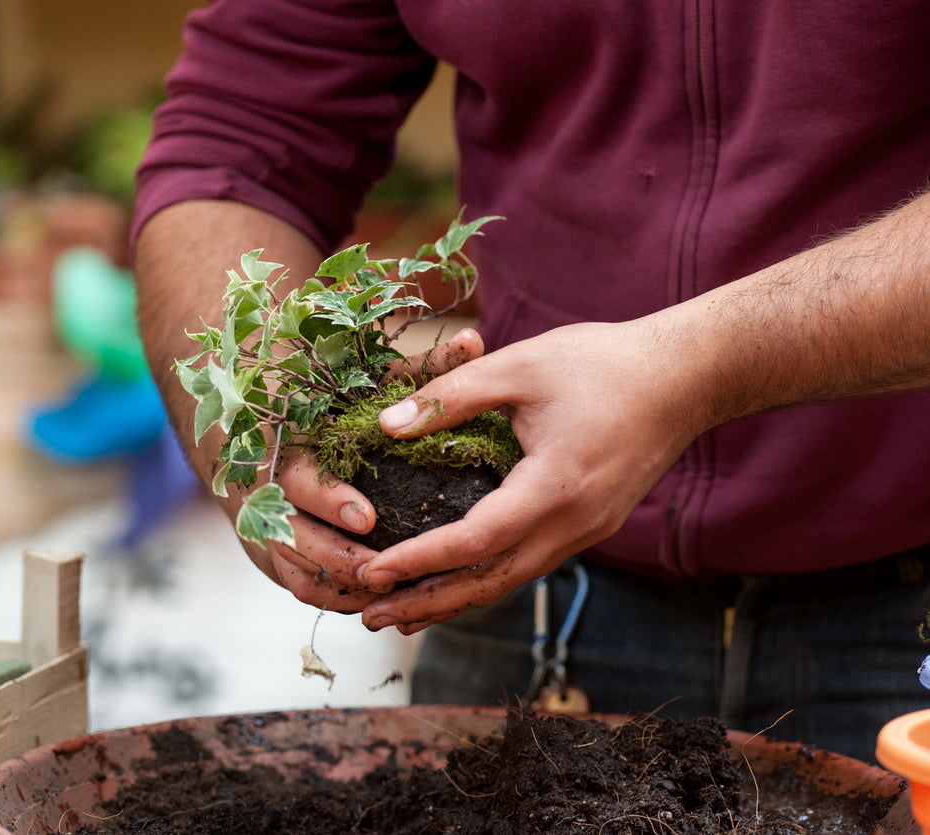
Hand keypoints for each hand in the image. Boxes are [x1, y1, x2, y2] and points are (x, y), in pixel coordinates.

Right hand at [262, 327, 488, 611]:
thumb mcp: (365, 378)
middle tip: (382, 572)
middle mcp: (265, 489)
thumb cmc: (325, 396)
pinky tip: (373, 600)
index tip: (368, 518)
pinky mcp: (273, 551)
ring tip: (386, 591)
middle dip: (335, 557)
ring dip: (338, 584)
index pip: (294, 479)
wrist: (249, 421)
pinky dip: (333, 596)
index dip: (328, 501)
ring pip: (294, 567)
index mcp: (282, 443)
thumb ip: (418, 368)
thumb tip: (472, 339)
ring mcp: (265, 525)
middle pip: (290, 534)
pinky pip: (299, 584)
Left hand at [355, 319, 707, 632]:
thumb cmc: (604, 363)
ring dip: (454, 600)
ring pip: (510, 581)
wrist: (687, 377)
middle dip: (427, 602)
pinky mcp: (591, 528)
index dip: (420, 560)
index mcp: (554, 486)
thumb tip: (386, 427)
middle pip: (490, 581)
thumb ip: (450, 396)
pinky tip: (456, 585)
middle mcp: (573, 524)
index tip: (373, 572)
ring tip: (400, 615)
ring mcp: (587, 532)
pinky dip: (485, 580)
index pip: (475, 540)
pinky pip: (529, 566)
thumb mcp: (520, 365)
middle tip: (370, 616)